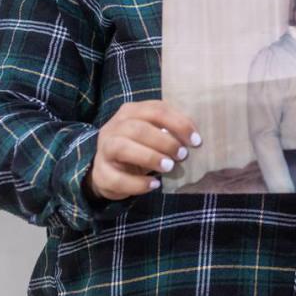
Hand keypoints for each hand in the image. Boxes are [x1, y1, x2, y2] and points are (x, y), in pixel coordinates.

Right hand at [86, 100, 200, 200]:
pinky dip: (137, 183)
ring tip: (169, 167)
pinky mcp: (100, 173)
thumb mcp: (155, 132)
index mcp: (131, 111)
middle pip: (138, 128)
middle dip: (165, 141)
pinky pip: (116, 178)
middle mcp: (114, 127)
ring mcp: (104, 149)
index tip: (196, 140)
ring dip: (149, 157)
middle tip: (182, 155)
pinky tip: (154, 185)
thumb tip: (196, 137)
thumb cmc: (141, 146)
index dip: (179, 124)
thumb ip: (171, 129)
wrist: (111, 168)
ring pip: (122, 148)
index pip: (157, 110)